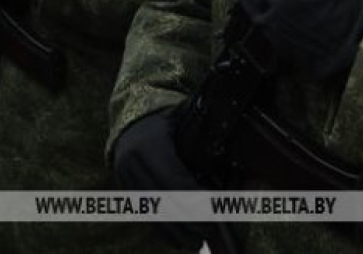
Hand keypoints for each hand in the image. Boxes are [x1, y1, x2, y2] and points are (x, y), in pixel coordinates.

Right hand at [111, 109, 206, 249]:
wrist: (131, 122)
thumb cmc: (167, 121)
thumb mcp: (183, 121)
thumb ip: (204, 139)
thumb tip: (238, 161)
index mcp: (148, 144)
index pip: (172, 177)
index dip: (193, 197)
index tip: (213, 210)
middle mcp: (132, 163)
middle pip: (162, 200)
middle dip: (187, 220)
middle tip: (209, 231)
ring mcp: (125, 179)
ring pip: (152, 213)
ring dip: (175, 232)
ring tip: (195, 245)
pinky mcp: (125, 191)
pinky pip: (144, 216)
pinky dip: (162, 231)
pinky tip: (177, 242)